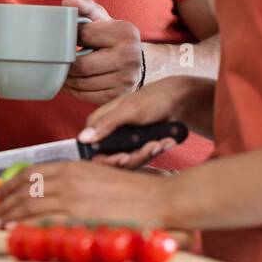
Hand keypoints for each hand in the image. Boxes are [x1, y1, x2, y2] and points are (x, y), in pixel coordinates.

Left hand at [0, 160, 171, 227]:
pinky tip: (13, 230)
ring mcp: (73, 198)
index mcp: (74, 166)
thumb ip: (77, 181)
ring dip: (8, 213)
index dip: (11, 183)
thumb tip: (56, 190)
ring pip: (30, 204)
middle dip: (3, 200)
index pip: (32, 172)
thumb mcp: (100, 175)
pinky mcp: (79, 216)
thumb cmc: (134, 191)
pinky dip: (25, 225)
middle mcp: (69, 179)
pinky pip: (44, 220)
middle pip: (26, 188)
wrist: (158, 199)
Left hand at [60, 0, 144, 105]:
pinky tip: (72, 81)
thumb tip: (68, 1)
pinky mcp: (118, 96)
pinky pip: (86, 96)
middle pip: (82, 64)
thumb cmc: (113, 37)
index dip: (71, 36)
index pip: (84, 35)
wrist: (138, 62)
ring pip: (82, 83)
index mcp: (126, 32)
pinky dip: (74, 90)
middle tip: (60, 58)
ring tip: (65, 70)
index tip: (68, 37)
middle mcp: (130, 56)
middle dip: (67, 62)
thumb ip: (84, 6)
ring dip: (67, 78)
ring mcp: (126, 79)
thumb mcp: (102, 17)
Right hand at [77, 76, 214, 165]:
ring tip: (160, 142)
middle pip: (112, 160)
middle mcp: (108, 133)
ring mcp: (122, 142)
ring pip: (128, 162)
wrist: (178, 102)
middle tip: (151, 147)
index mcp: (100, 122)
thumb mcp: (129, 110)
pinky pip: (140, 159)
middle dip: (134, 156)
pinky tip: (164, 142)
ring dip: (147, 154)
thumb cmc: (153, 99)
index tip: (124, 158)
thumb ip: (106, 124)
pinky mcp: (135, 147)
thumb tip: (83, 138)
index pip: (92, 150)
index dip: (107, 159)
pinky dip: (154, 152)